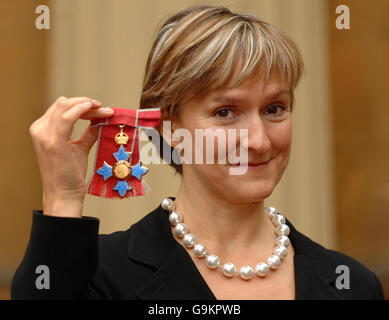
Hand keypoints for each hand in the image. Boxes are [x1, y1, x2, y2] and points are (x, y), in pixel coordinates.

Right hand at [29, 96, 113, 216]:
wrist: (63, 193)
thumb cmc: (70, 174)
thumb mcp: (79, 148)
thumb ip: (88, 133)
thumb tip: (101, 120)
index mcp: (42, 129)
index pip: (62, 107)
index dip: (82, 105)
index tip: (100, 108)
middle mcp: (40, 129)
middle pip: (64, 104)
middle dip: (86, 103)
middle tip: (104, 109)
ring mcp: (45, 134)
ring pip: (66, 106)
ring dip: (87, 105)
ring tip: (104, 110)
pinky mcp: (54, 141)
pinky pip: (68, 116)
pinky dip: (83, 110)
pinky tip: (96, 110)